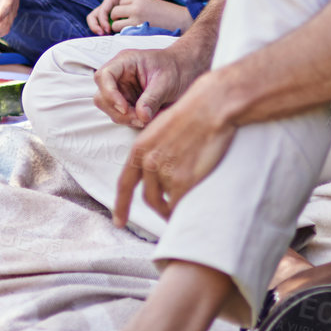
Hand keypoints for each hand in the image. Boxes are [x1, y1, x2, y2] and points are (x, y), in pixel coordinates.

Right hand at [86, 0, 154, 34]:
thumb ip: (130, 8)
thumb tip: (125, 22)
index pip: (101, 12)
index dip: (103, 22)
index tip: (109, 30)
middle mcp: (106, 4)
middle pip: (92, 16)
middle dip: (95, 26)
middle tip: (103, 34)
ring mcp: (107, 10)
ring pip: (95, 20)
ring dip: (98, 28)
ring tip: (106, 36)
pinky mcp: (110, 15)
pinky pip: (102, 22)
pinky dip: (103, 29)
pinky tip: (111, 34)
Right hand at [93, 40, 201, 128]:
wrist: (186, 70)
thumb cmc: (176, 68)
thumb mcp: (166, 82)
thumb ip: (152, 98)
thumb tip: (141, 117)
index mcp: (125, 62)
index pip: (104, 75)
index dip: (109, 93)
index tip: (124, 108)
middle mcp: (119, 75)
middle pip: (102, 95)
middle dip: (118, 110)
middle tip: (139, 119)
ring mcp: (121, 89)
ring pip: (109, 108)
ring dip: (125, 118)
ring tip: (147, 119)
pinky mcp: (127, 100)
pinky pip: (121, 114)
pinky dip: (132, 120)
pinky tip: (148, 118)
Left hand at [104, 0, 192, 32]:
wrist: (180, 20)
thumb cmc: (166, 13)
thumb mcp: (149, 3)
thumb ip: (135, 6)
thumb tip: (120, 16)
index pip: (120, 2)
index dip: (122, 9)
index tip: (127, 15)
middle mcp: (135, 6)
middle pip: (114, 11)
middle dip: (116, 19)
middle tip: (122, 24)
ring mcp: (136, 18)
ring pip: (115, 24)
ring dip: (118, 28)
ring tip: (127, 31)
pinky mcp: (138, 29)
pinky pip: (122, 32)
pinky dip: (124, 35)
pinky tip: (132, 35)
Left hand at [113, 71, 236, 225]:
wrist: (211, 108)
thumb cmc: (192, 115)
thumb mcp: (160, 130)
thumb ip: (153, 152)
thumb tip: (155, 173)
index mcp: (140, 149)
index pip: (125, 184)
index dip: (121, 205)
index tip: (119, 222)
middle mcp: (149, 162)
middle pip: (148, 198)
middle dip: (157, 207)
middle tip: (166, 212)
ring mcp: (166, 173)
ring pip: (166, 201)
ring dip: (173, 206)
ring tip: (184, 202)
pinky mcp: (184, 181)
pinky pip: (178, 205)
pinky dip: (182, 209)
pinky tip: (188, 206)